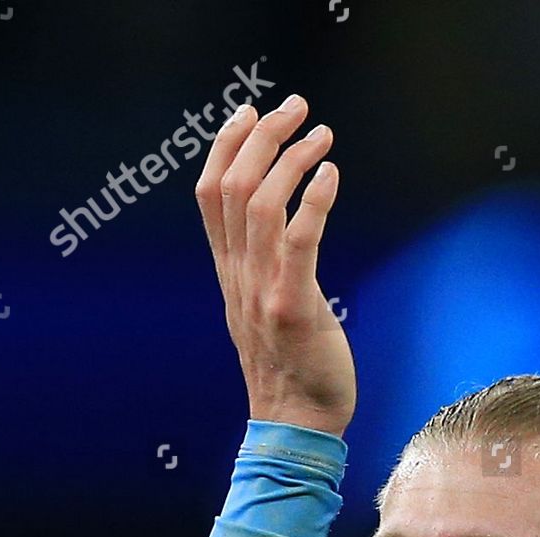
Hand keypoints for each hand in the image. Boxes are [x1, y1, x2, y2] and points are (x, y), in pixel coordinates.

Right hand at [195, 95, 355, 436]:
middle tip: (296, 107)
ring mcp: (262, 292)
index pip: (209, 195)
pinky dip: (313, 201)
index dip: (226, 146)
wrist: (296, 427)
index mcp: (230, 275)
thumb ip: (266, 272)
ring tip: (321, 134)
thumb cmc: (294, 372)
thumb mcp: (266, 312)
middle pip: (232, 187)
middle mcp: (240, 278)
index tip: (249, 112)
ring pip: (259, 205)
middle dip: (262, 136)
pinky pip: (297, 241)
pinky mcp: (293, 308)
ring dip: (291, 159)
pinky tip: (330, 175)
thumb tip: (283, 236)